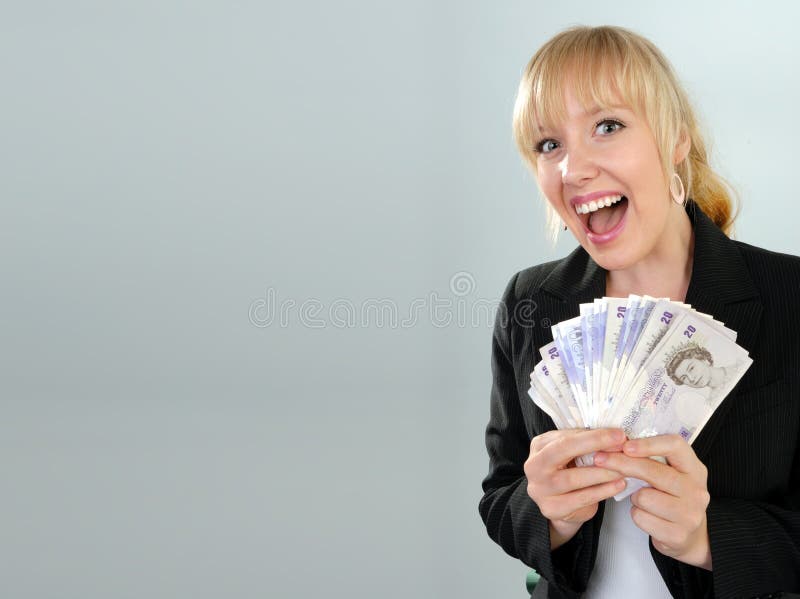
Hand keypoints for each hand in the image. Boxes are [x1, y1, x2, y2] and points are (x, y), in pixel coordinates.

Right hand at [524, 428, 626, 548]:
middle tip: (621, 446)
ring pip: (573, 478)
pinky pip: (581, 498)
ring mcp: (539, 488)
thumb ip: (585, 443)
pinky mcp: (551, 508)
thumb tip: (615, 436)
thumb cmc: (570, 472)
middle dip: (594, 445)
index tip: (618, 434)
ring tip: (624, 469)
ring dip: (602, 472)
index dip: (593, 435)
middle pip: (563, 450)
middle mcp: (534, 465)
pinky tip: (619, 485)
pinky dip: (602, 491)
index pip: (565, 436)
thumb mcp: (572, 453)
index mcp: (539, 446)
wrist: (560, 504)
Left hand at [594, 434, 711, 569]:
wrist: (690, 535)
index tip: (626, 445)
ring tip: (642, 499)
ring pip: (644, 497)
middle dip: (623, 464)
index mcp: (694, 468)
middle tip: (600, 459)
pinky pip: (641, 517)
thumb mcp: (670, 473)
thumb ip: (652, 459)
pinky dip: (637, 515)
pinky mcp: (678, 535)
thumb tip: (614, 444)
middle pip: (654, 471)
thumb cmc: (671, 496)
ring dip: (634, 497)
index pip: (675, 446)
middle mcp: (696, 490)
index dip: (648, 444)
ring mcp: (690, 514)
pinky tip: (646, 514)